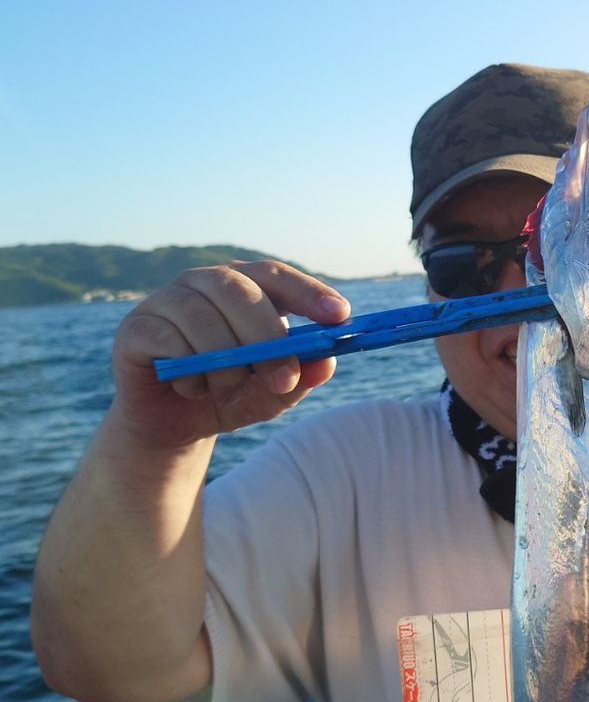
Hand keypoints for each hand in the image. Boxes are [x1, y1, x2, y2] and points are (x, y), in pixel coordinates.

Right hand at [111, 259, 348, 449]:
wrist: (175, 426)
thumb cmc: (231, 394)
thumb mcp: (276, 392)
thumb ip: (303, 374)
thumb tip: (327, 361)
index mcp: (244, 288)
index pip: (277, 276)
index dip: (308, 292)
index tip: (340, 316)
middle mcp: (204, 283)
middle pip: (239, 291)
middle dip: (268, 338)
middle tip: (284, 379)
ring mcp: (166, 301)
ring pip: (203, 319)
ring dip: (226, 366)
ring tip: (227, 391)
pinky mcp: (136, 328)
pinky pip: (169, 342)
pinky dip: (191, 374)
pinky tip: (194, 389)